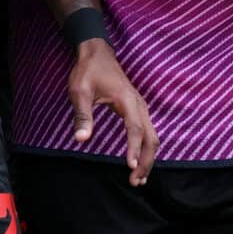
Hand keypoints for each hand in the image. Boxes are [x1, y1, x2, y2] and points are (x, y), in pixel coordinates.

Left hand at [68, 39, 156, 184]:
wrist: (97, 52)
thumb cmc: (88, 71)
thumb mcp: (80, 92)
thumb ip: (82, 116)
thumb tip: (81, 140)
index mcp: (127, 99)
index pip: (134, 128)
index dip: (134, 148)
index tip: (131, 166)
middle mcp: (139, 104)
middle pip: (151, 137)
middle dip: (146, 161)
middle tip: (135, 181)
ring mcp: (141, 106)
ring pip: (152, 136)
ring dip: (149, 157)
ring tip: (139, 178)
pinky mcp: (138, 109)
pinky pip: (148, 131)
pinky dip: (146, 148)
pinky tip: (139, 161)